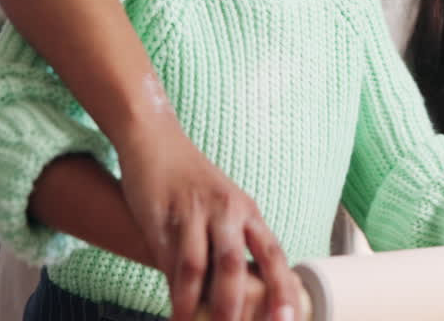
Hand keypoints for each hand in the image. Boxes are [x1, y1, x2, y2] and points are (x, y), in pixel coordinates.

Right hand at [116, 114, 302, 320]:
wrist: (155, 140)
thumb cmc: (192, 181)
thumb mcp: (224, 205)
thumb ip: (234, 243)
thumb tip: (244, 290)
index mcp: (247, 210)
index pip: (272, 253)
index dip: (281, 288)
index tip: (287, 319)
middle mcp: (225, 210)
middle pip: (233, 265)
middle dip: (234, 306)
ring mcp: (192, 212)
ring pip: (198, 267)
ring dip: (195, 304)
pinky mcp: (162, 215)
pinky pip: (168, 259)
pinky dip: (172, 288)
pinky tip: (174, 307)